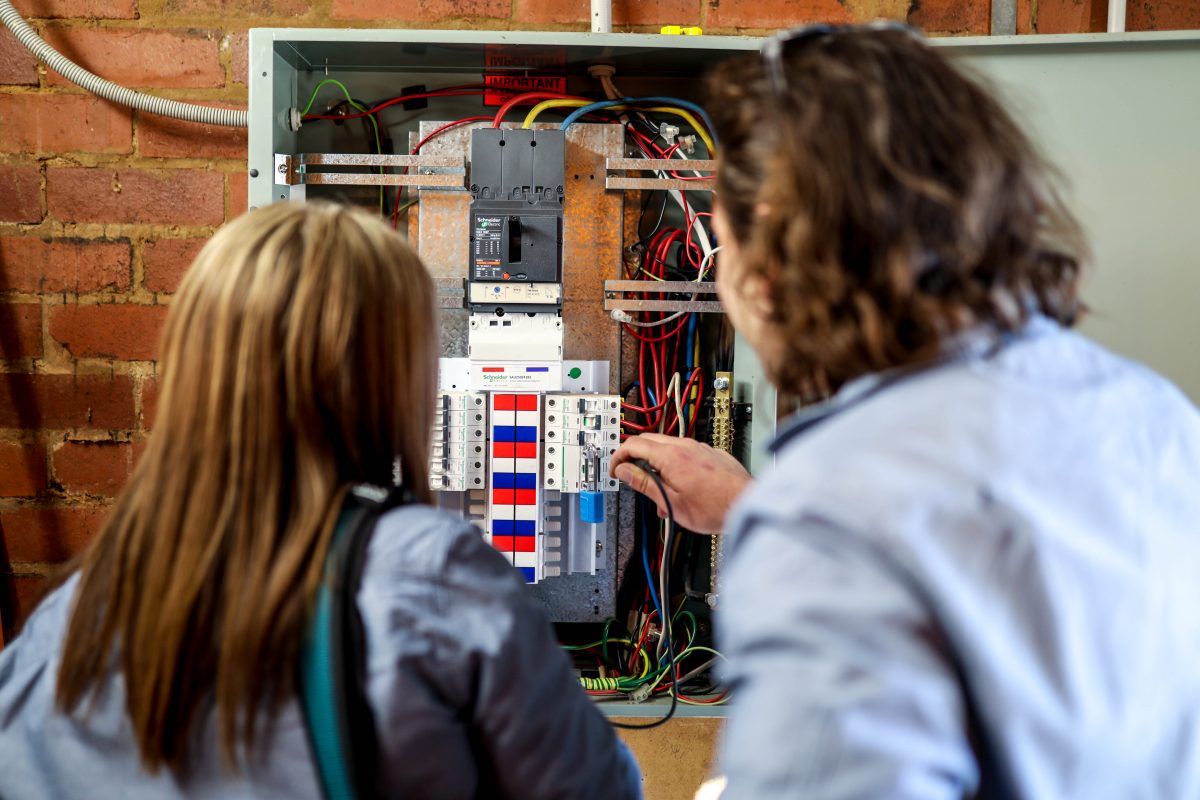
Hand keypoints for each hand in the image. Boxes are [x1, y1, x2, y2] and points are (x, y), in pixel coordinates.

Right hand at [610, 433, 751, 533]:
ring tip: (660, 492)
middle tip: (631, 476)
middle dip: (635, 457)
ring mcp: (700, 448)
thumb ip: (644, 483)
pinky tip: (679, 488)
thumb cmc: (714, 508)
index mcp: (671, 456)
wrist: (747, 504)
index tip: (616, 470)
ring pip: (667, 447)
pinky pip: (685, 453)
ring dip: (656, 463)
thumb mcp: (670, 502)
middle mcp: (686, 446)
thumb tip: (624, 470)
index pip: (633, 444)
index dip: (619, 456)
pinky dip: (674, 465)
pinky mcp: (711, 454)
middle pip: (649, 440)